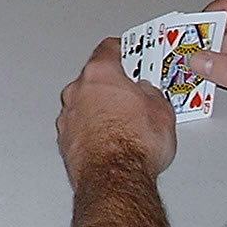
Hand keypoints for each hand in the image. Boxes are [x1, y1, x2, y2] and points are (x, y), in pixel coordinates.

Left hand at [57, 38, 176, 186]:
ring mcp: (68, 114)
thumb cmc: (135, 144)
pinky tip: (109, 141)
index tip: (128, 51)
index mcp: (101, 74)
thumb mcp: (162, 111)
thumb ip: (151, 93)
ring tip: (123, 125)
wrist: (115, 177)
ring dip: (100, 108)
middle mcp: (78, 90)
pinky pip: (79, 125)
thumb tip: (148, 92)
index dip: (123, 49)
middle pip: (95, 77)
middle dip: (112, 85)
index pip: (109, 49)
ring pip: (85, 103)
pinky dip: (91, 129)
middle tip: (131, 94)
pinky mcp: (64, 138)